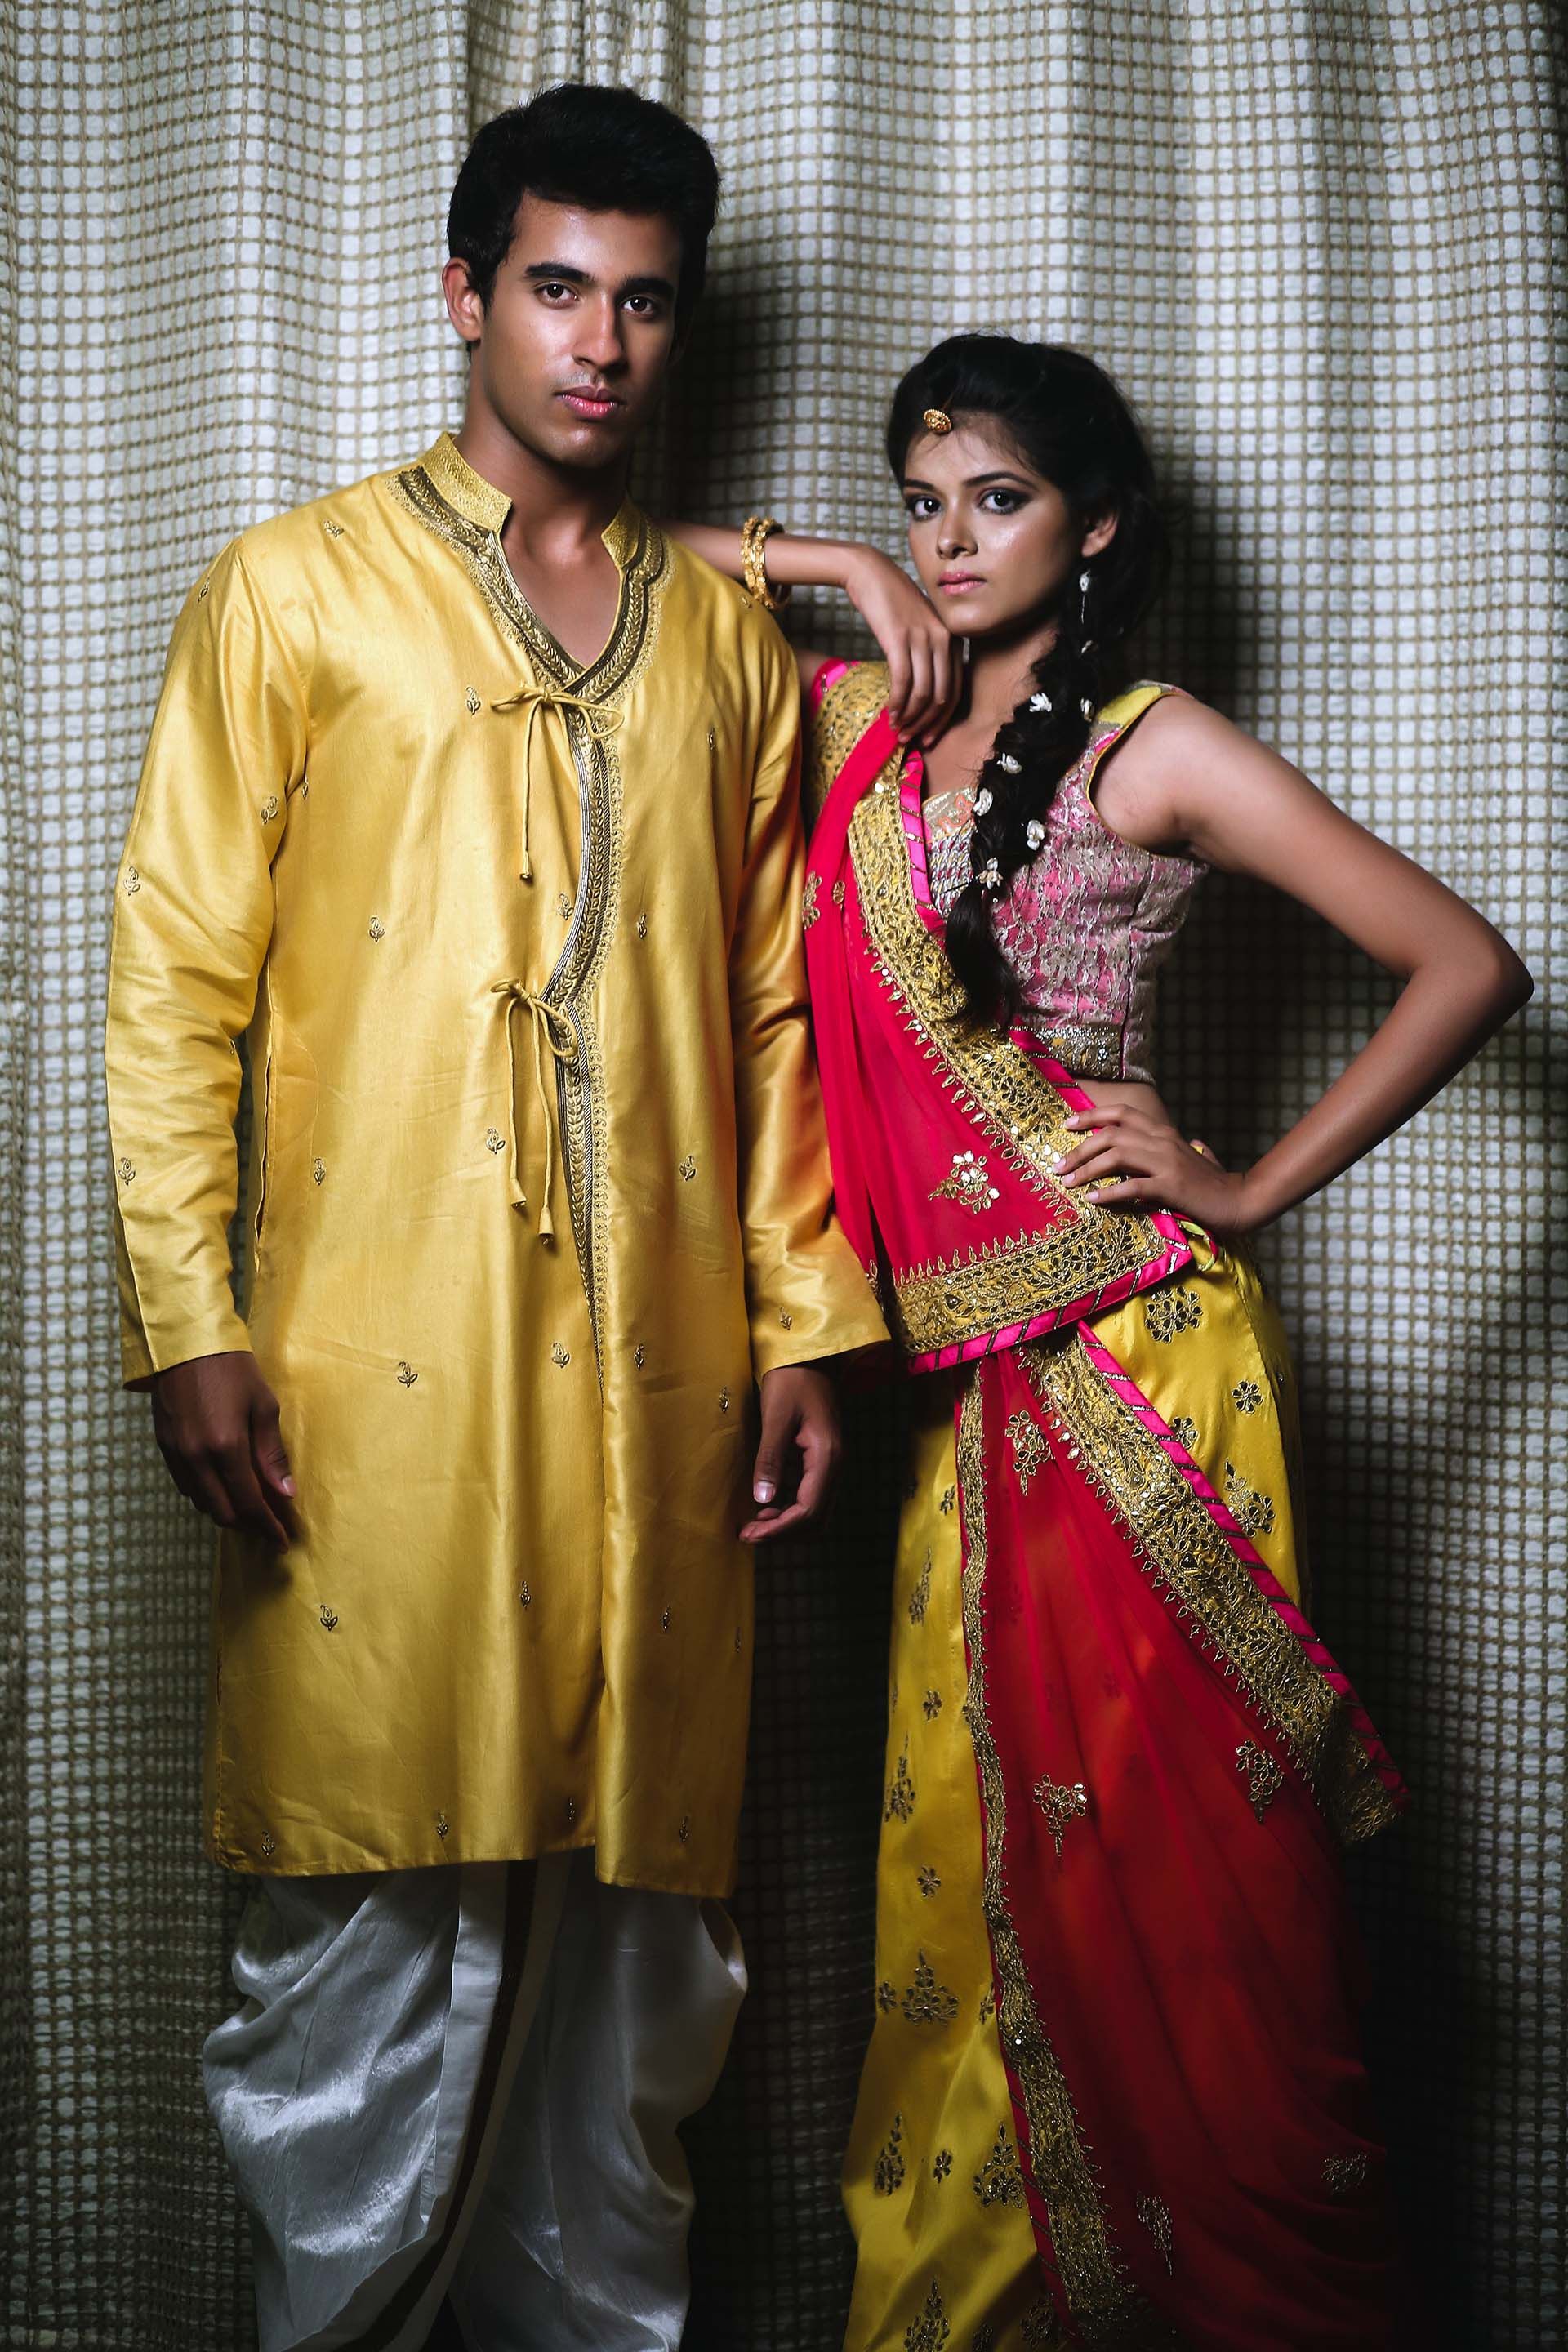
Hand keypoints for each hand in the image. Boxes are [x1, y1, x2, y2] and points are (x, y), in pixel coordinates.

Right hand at [151, 1351, 297, 1550]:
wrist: (184, 1343)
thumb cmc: (232, 1368)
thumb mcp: (263, 1406)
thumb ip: (271, 1454)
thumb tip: (285, 1493)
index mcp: (225, 1447)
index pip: (249, 1503)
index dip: (268, 1526)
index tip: (282, 1540)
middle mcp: (196, 1458)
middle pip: (223, 1513)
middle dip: (249, 1523)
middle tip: (270, 1523)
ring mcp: (176, 1454)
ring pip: (202, 1503)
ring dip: (226, 1510)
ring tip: (250, 1504)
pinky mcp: (163, 1447)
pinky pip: (186, 1486)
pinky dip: (206, 1493)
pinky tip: (223, 1484)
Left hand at [739, 1364, 842, 1543]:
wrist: (809, 1355)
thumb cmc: (790, 1380)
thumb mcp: (776, 1418)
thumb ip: (770, 1460)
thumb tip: (762, 1501)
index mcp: (827, 1457)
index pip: (808, 1510)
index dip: (779, 1529)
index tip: (749, 1535)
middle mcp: (835, 1465)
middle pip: (816, 1518)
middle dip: (784, 1532)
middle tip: (748, 1535)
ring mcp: (831, 1462)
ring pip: (816, 1509)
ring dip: (787, 1523)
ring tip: (754, 1524)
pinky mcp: (821, 1458)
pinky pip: (810, 1494)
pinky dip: (790, 1507)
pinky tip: (766, 1505)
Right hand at [841, 548, 958, 746]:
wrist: (871, 572)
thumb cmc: (894, 603)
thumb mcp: (922, 627)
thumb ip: (931, 654)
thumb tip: (928, 694)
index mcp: (954, 639)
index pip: (956, 691)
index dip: (942, 720)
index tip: (928, 737)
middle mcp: (944, 640)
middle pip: (943, 697)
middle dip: (927, 724)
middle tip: (911, 739)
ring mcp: (924, 639)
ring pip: (924, 694)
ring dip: (910, 718)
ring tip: (896, 730)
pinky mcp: (900, 639)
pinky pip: (903, 682)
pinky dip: (897, 703)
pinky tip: (889, 713)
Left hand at [1055, 1104, 1261, 1233]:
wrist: (1239, 1201)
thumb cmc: (1213, 1183)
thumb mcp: (1194, 1157)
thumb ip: (1184, 1147)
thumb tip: (1191, 1141)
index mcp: (1163, 1132)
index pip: (1122, 1113)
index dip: (1091, 1115)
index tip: (1067, 1124)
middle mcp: (1162, 1141)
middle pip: (1111, 1133)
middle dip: (1079, 1148)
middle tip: (1059, 1165)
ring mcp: (1166, 1162)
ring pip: (1116, 1155)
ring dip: (1087, 1169)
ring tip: (1069, 1182)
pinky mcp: (1170, 1186)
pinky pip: (1132, 1187)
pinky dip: (1109, 1193)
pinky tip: (1094, 1200)